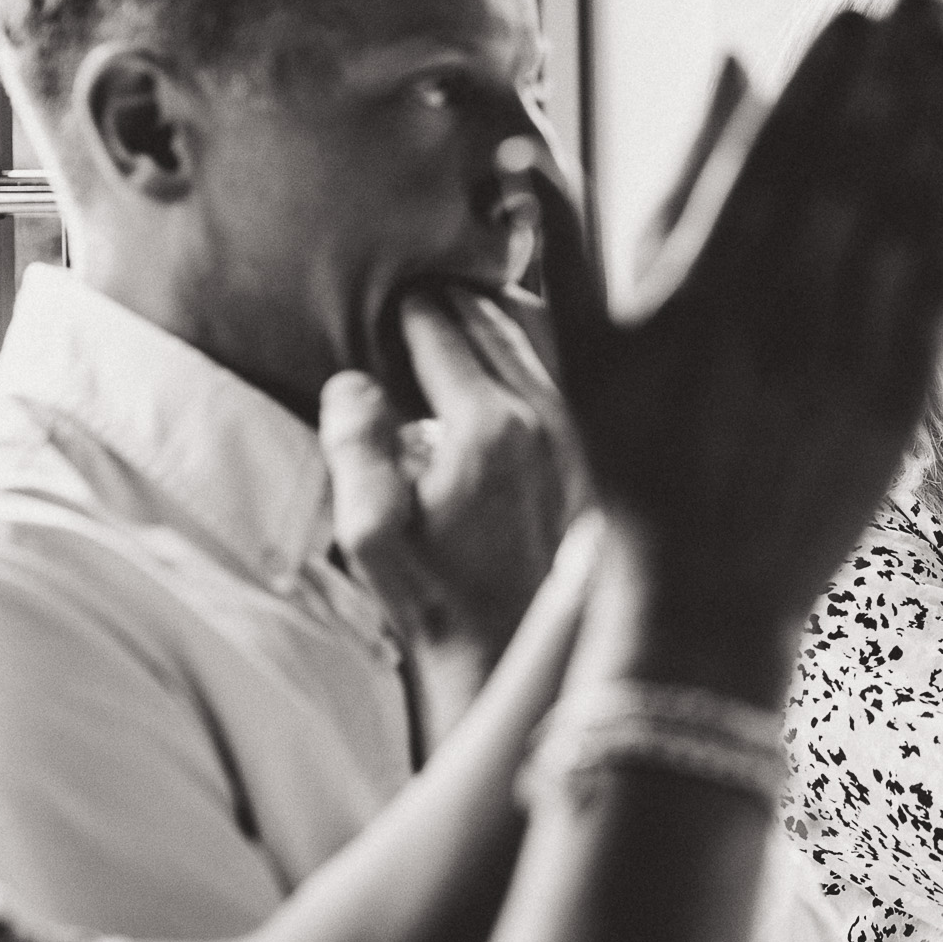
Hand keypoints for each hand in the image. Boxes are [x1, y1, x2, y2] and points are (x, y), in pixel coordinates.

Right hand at [321, 288, 585, 690]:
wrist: (508, 647)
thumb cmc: (434, 596)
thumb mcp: (370, 535)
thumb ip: (356, 449)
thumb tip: (355, 381)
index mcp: (486, 426)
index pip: (441, 330)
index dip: (405, 310)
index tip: (383, 301)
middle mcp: (542, 416)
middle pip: (494, 320)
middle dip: (452, 302)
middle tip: (418, 294)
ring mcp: (574, 431)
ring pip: (536, 337)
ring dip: (493, 318)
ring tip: (455, 313)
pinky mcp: (587, 450)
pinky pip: (560, 370)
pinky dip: (527, 348)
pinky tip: (499, 359)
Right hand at [535, 0, 942, 704]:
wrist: (700, 591)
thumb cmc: (633, 460)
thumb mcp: (588, 339)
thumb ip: (595, 215)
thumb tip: (672, 108)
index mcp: (702, 286)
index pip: (774, 154)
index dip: (825, 75)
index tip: (863, 3)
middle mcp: (781, 308)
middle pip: (858, 164)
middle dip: (907, 72)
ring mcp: (848, 350)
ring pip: (919, 207)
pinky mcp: (904, 391)